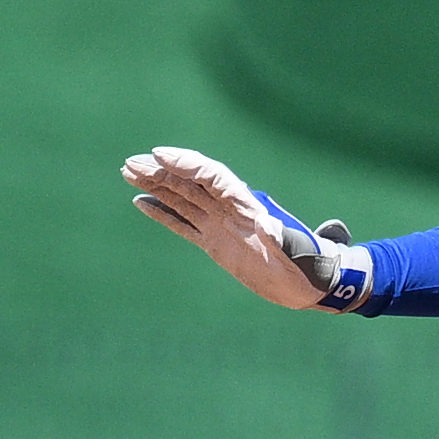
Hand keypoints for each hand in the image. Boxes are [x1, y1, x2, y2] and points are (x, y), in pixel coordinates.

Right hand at [123, 146, 364, 309]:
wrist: (310, 282)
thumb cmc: (308, 264)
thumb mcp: (297, 251)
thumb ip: (281, 239)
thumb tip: (266, 227)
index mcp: (247, 204)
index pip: (211, 175)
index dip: (186, 164)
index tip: (160, 155)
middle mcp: (230, 210)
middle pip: (191, 182)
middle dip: (162, 171)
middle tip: (130, 163)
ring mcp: (221, 225)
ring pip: (183, 199)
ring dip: (157, 185)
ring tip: (128, 172)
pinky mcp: (216, 244)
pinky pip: (184, 224)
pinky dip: (163, 214)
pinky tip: (142, 203)